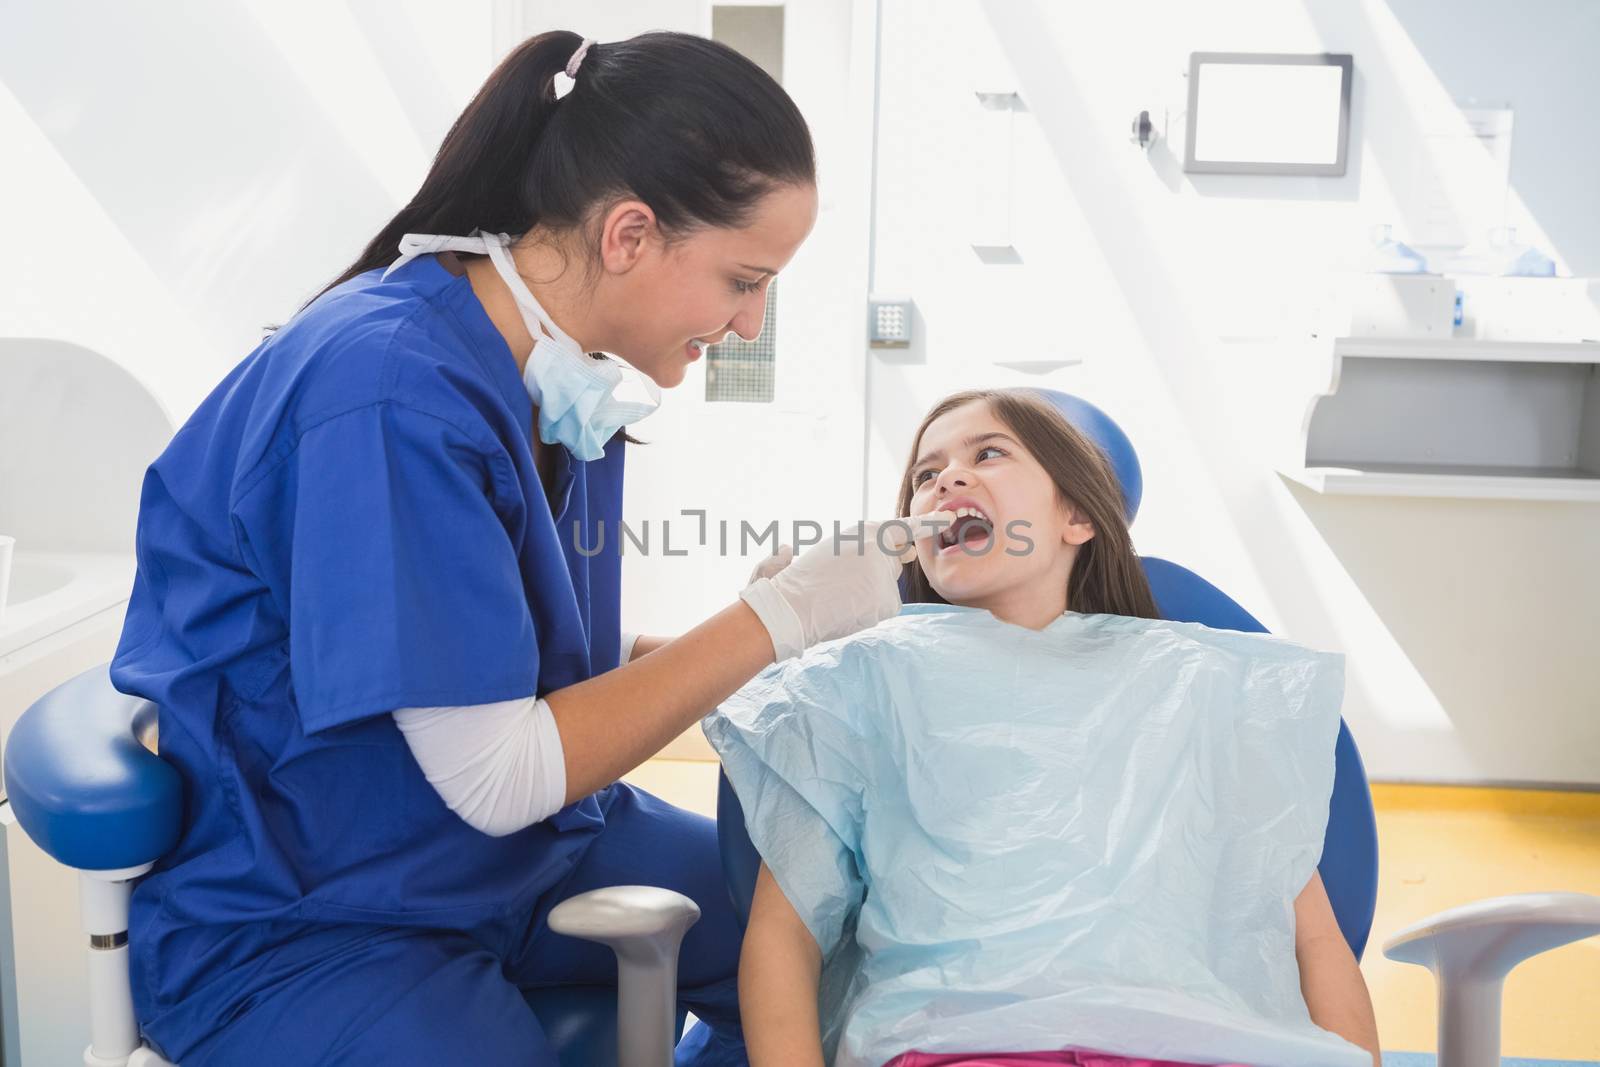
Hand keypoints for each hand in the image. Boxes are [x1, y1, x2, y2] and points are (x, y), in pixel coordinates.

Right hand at [738, 521, 914, 660]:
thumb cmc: (804, 577)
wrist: (792, 608)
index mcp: (865, 532)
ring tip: (841, 594)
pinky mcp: (887, 601)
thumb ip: (868, 544)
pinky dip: (871, 608)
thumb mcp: (833, 546)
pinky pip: (886, 604)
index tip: (947, 519)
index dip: (928, 524)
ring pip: (888, 585)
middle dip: (878, 571)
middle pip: (893, 563)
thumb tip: (907, 554)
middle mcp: (880, 551)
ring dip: (872, 591)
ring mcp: (885, 577)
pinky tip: (849, 608)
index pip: (905, 527)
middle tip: (847, 579)